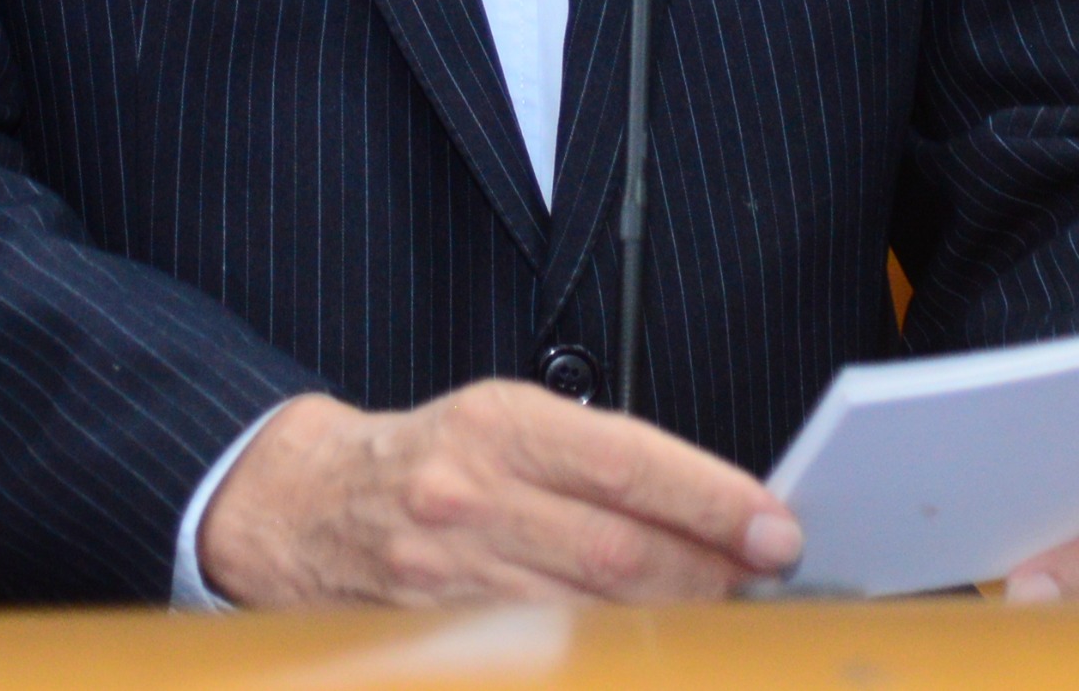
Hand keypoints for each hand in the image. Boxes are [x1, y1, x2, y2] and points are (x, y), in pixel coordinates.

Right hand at [197, 382, 806, 606]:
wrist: (303, 509)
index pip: (627, 461)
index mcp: (496, 426)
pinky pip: (542, 655)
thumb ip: (597, 460)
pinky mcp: (435, 641)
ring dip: (669, 621)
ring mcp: (448, 579)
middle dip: (709, 571)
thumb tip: (712, 508)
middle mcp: (469, 499)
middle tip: (768, 578)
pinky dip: (602, 657)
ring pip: (587, 615)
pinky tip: (642, 651)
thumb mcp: (504, 421)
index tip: (775, 527)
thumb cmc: (428, 460)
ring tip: (721, 613)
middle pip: (618, 551)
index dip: (711, 500)